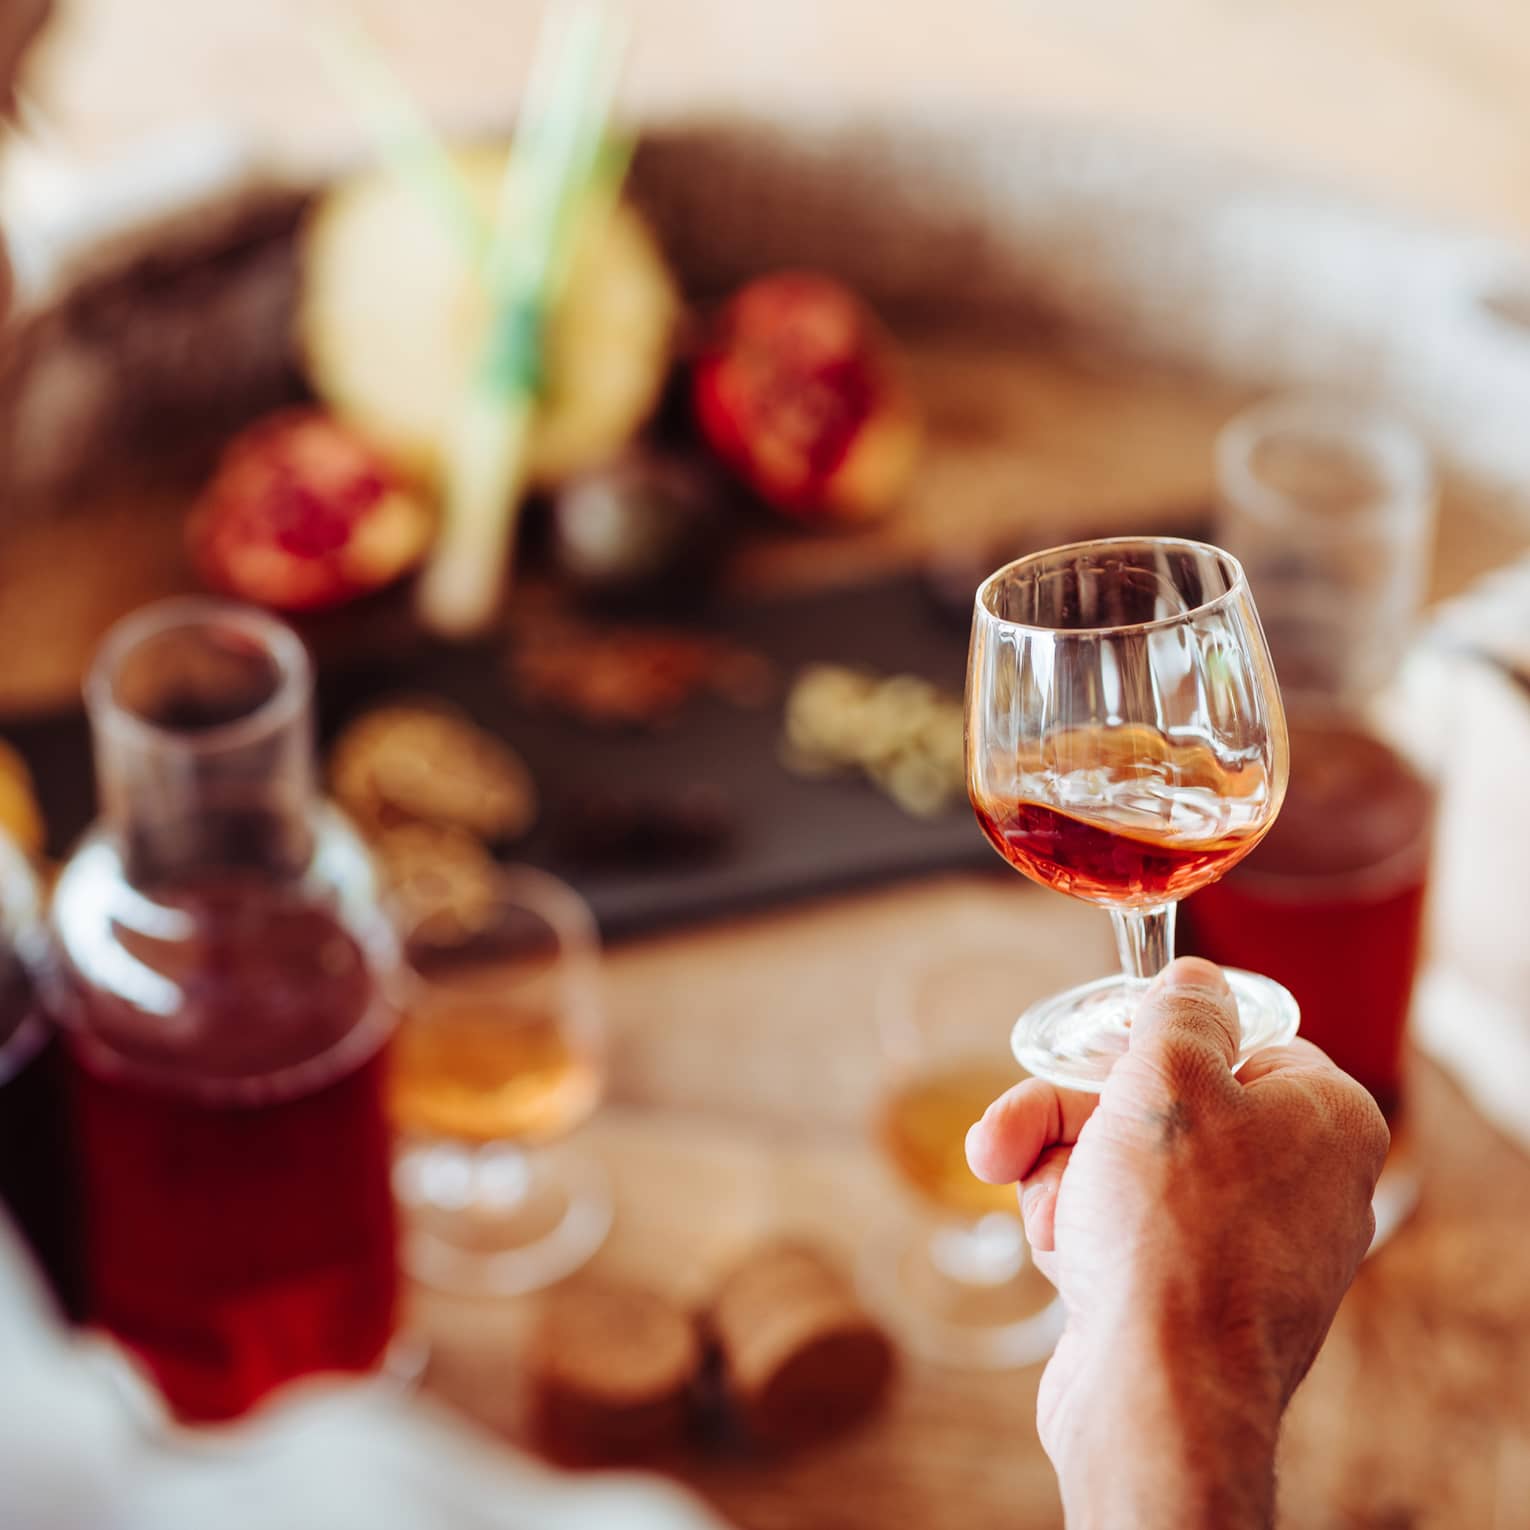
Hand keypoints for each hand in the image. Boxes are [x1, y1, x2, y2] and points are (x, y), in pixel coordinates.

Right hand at [966, 957, 1387, 1529]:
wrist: (1158, 1398)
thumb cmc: (1174, 1231)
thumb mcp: (1171, 1075)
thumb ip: (1182, 1007)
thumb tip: (1194, 978)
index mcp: (1326, 1117)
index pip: (1236, 1039)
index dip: (1154, 1042)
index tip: (1102, 1050)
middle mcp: (1299, 1180)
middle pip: (1158, 1103)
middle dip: (1067, 1119)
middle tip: (1004, 1137)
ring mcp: (1245, 1244)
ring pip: (1123, 1163)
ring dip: (1060, 1178)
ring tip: (1052, 1221)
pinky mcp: (1192, 1295)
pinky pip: (1122, 1228)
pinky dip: (1079, 1232)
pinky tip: (1066, 1261)